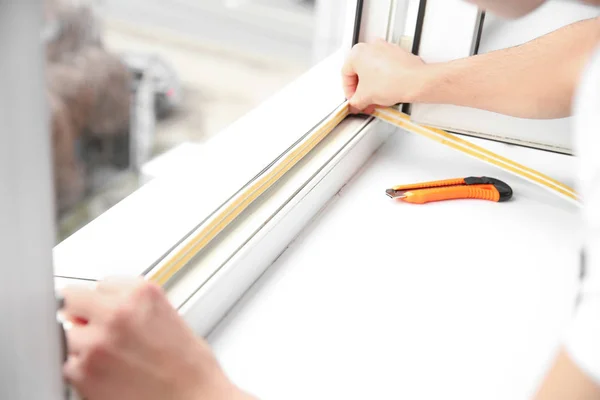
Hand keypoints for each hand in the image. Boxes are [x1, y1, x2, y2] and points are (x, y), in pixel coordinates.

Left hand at [61, 278, 253, 399]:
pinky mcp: (83, 373)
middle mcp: (117, 313)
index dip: (106, 301)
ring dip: (81, 343)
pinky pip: (67, 365)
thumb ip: (133, 306)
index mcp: (141, 293)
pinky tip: (107, 375)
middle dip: (83, 314)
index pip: (102, 283)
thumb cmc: (190, 366)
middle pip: (73, 299)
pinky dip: (81, 371)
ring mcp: (96, 342)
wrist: (194, 398)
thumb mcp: (168, 316)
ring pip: (67, 333)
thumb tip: (104, 307)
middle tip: (99, 330)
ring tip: (109, 358)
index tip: (111, 311)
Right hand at [342, 39, 428, 112]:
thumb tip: (355, 103)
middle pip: (360, 71)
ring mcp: (386, 48)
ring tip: (376, 99)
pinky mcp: (398, 54)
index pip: (345, 75)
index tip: (353, 99)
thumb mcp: (364, 97)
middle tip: (363, 100)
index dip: (348, 91)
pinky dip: (384, 80)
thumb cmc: (392, 82)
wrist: (416, 81)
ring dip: (372, 86)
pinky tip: (386, 91)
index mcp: (357, 53)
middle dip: (361, 90)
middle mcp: (371, 46)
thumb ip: (354, 102)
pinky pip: (385, 68)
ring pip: (373, 70)